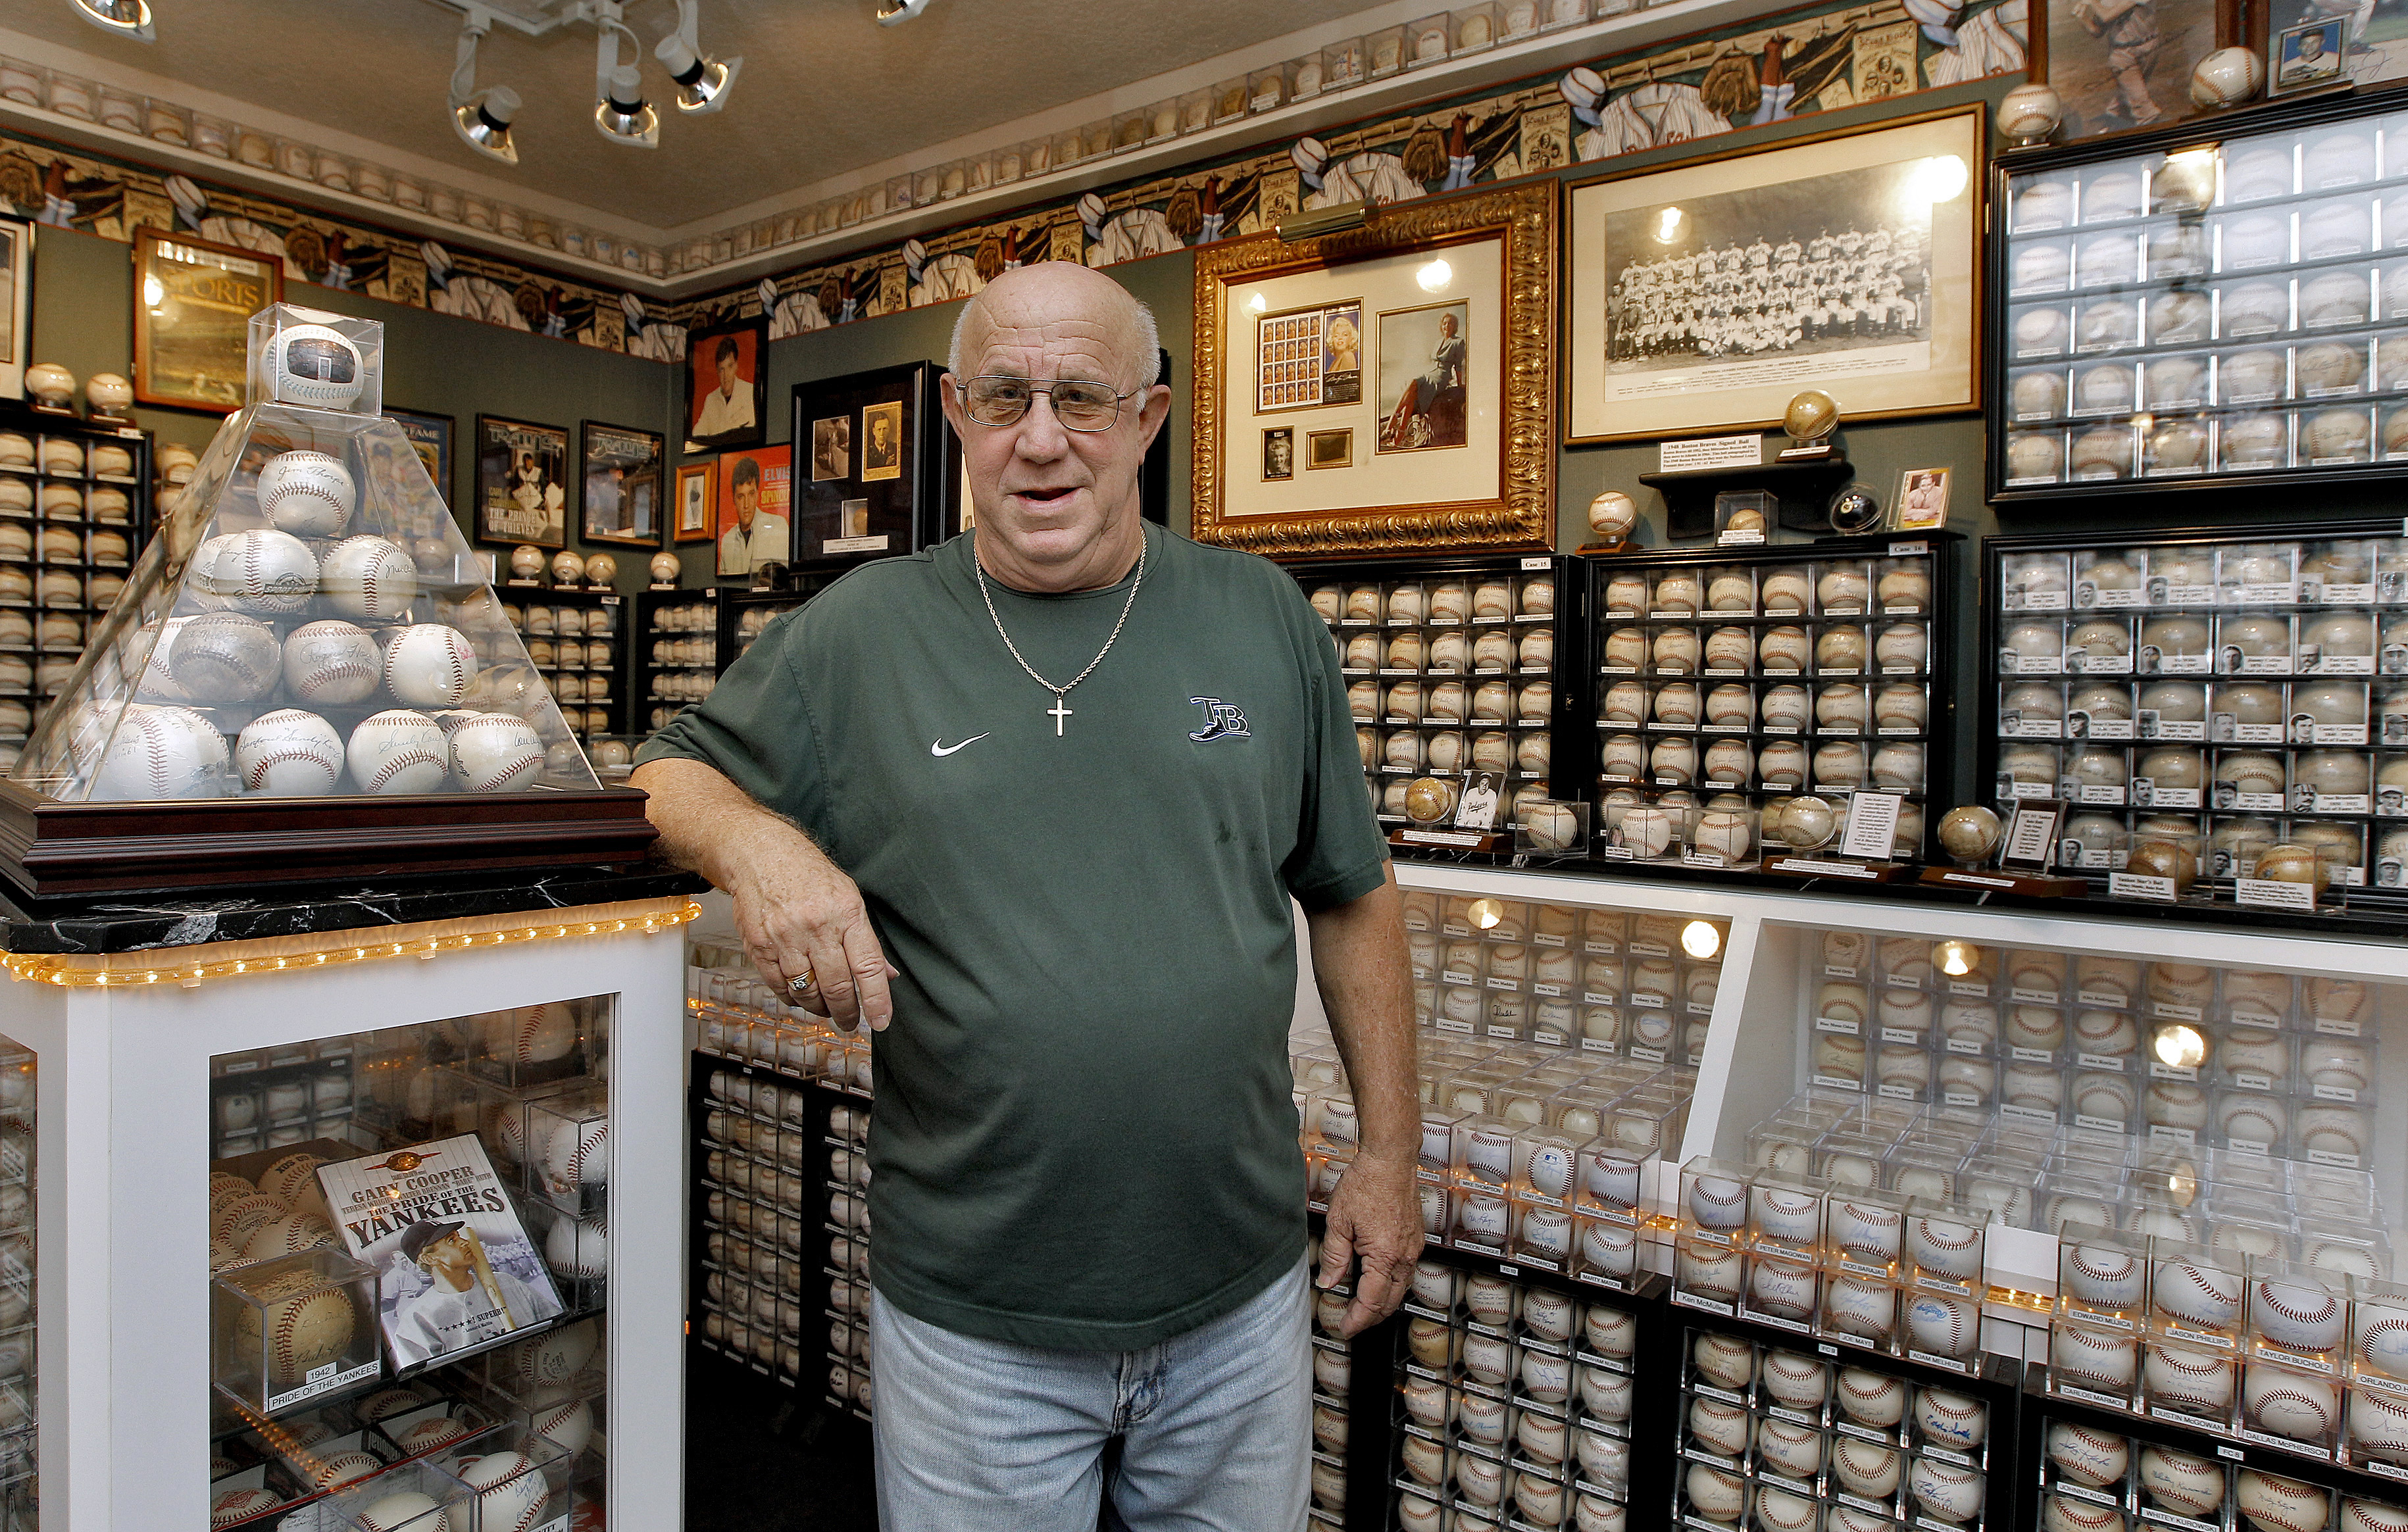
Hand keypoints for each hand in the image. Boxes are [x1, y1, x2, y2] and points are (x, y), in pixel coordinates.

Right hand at [725, 823, 899, 1030]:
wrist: (760, 853)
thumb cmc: (808, 874)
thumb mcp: (848, 897)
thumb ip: (865, 940)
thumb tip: (887, 975)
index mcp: (846, 913)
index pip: (868, 967)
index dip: (877, 999)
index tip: (881, 1021)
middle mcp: (816, 926)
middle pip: (837, 987)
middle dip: (847, 1013)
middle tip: (850, 1023)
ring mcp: (784, 937)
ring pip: (807, 992)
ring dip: (820, 1008)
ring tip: (827, 1009)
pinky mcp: (759, 946)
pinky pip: (779, 987)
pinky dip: (793, 998)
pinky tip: (802, 996)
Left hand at [1317, 1149, 1423, 1337]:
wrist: (1390, 1159)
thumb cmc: (1366, 1183)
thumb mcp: (1339, 1221)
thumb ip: (1334, 1256)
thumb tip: (1328, 1281)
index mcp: (1385, 1256)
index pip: (1371, 1301)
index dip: (1357, 1319)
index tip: (1345, 1328)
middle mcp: (1405, 1256)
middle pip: (1391, 1302)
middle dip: (1371, 1317)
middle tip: (1353, 1323)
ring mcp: (1414, 1247)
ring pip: (1401, 1288)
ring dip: (1384, 1302)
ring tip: (1364, 1307)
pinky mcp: (1416, 1238)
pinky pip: (1406, 1271)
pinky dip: (1393, 1284)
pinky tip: (1380, 1280)